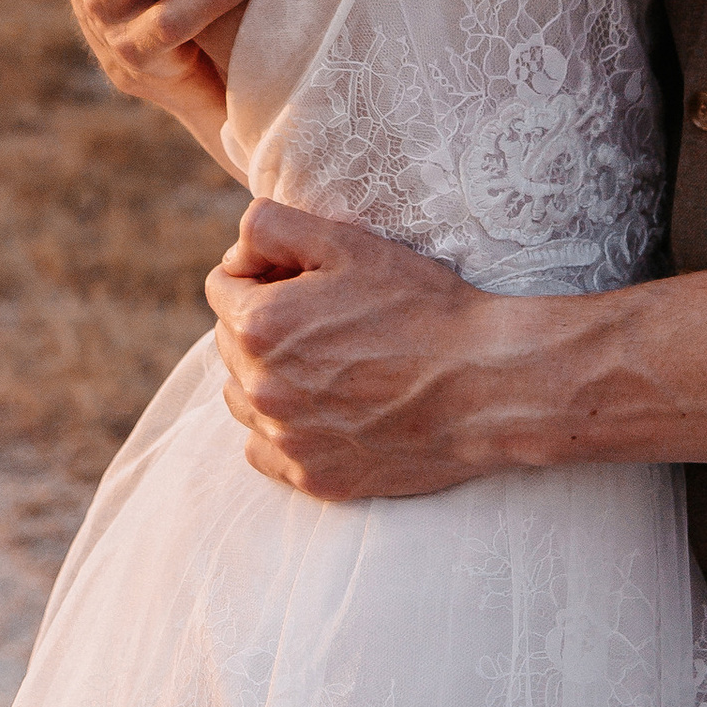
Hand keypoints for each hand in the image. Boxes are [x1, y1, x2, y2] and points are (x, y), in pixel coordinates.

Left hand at [207, 201, 525, 498]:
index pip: (222, 287)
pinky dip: (280, 428)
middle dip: (261, 321)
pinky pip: (264, 449)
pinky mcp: (315, 478)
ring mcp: (287, 440)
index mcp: (259, 326)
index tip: (303, 277)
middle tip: (323, 315)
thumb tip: (233, 258)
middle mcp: (261, 389)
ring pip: (241, 397)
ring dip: (264, 374)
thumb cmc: (418, 305)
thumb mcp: (344, 241)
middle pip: (230, 342)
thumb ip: (268, 229)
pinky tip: (321, 409)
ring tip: (322, 361)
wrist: (484, 383)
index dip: (261, 272)